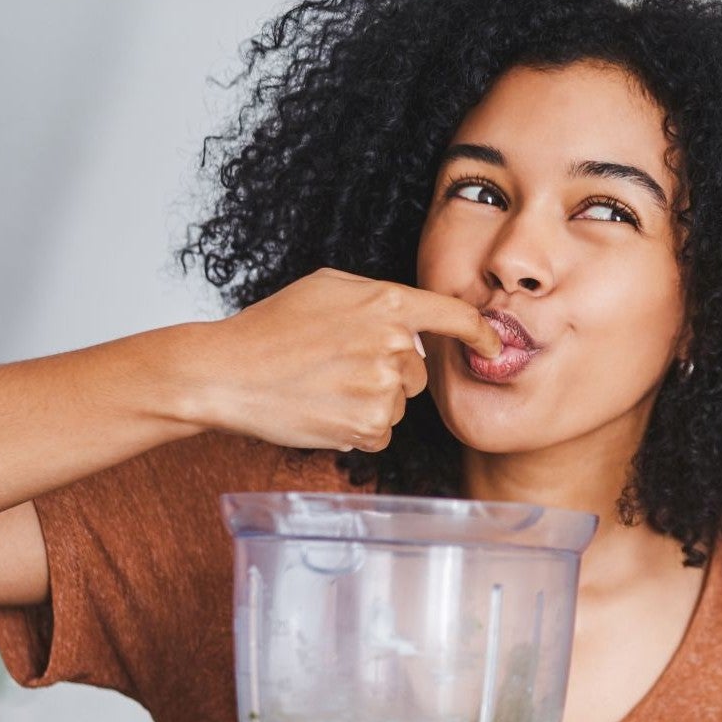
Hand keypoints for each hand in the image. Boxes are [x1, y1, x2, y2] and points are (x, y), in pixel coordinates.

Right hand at [186, 268, 502, 452]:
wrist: (228, 373)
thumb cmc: (271, 327)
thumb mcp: (327, 287)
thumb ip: (378, 298)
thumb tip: (413, 321)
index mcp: (387, 304)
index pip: (454, 317)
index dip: (480, 334)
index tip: (493, 345)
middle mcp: (393, 345)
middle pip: (419, 372)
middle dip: (390, 373)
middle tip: (338, 367)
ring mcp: (382, 388)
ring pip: (398, 404)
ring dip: (369, 402)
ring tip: (323, 388)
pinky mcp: (367, 427)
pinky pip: (380, 433)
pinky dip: (356, 428)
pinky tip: (323, 411)